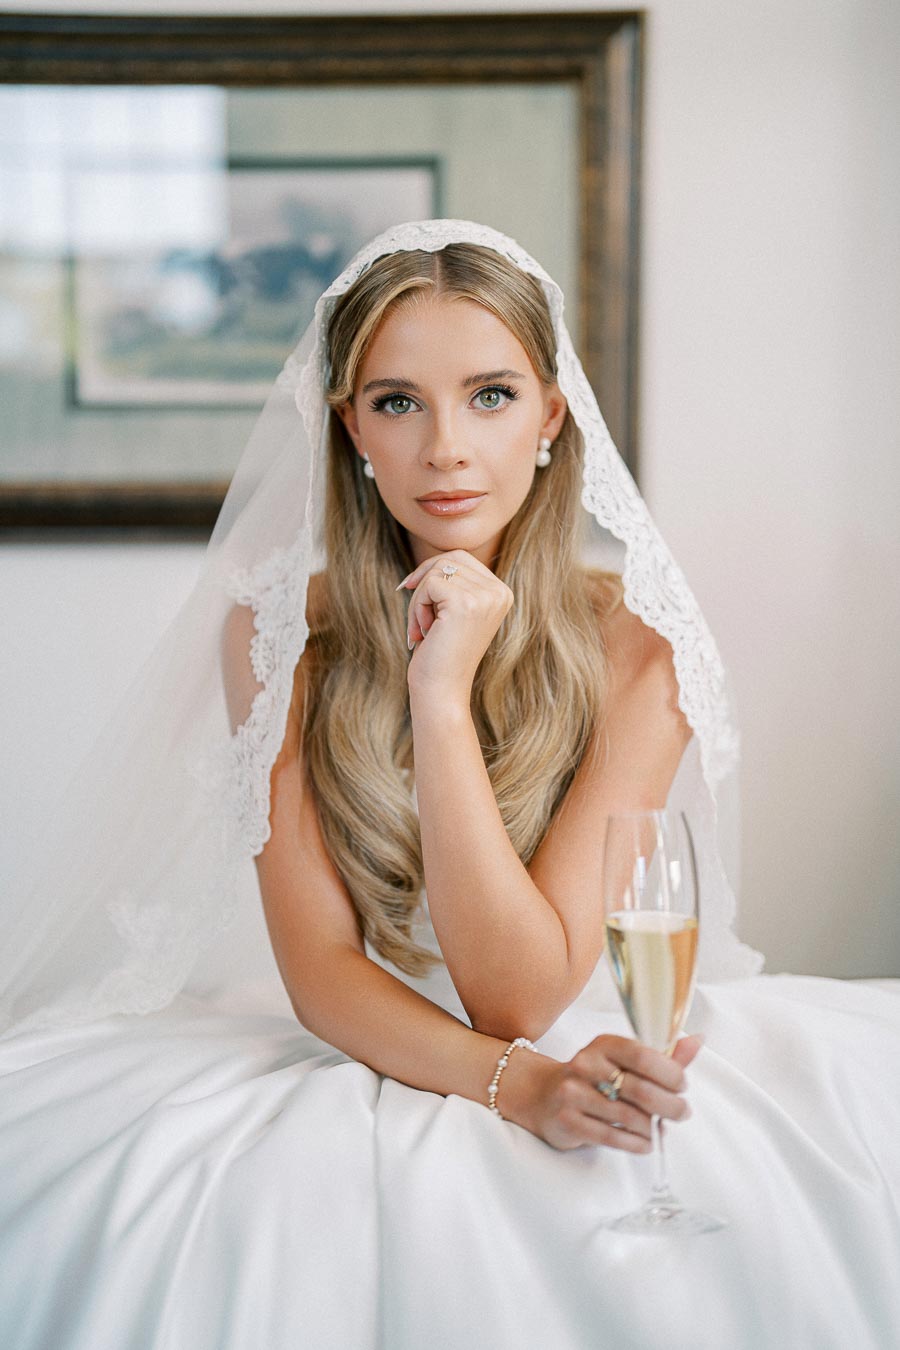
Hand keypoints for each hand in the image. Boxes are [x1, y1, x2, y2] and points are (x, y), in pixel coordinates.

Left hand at [397, 551, 513, 702]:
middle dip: (424, 582)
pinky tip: (423, 633)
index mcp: (501, 593)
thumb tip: (428, 562)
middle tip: (416, 614)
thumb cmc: (442, 655)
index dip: (432, 572)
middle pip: (450, 558)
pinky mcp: (464, 603)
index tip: (414, 594)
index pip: (462, 558)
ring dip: (419, 599)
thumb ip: (453, 585)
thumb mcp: (452, 613)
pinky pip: (430, 584)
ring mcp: (485, 597)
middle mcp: (499, 592)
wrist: (442, 691)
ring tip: (420, 629)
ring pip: (437, 571)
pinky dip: (417, 607)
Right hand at [500, 1034, 703, 1152]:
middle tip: (682, 1112)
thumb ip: (661, 1055)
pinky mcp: (568, 1120)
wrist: (543, 1096)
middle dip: (670, 1105)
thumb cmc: (593, 1078)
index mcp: (603, 1044)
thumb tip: (697, 1040)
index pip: (643, 1055)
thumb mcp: (623, 1061)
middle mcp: (586, 1064)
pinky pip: (612, 1137)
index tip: (682, 1085)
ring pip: (628, 1117)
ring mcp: (573, 1092)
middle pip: (640, 1089)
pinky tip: (646, 1143)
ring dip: (653, 1127)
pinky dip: (637, 1144)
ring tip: (660, 1129)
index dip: (670, 1073)